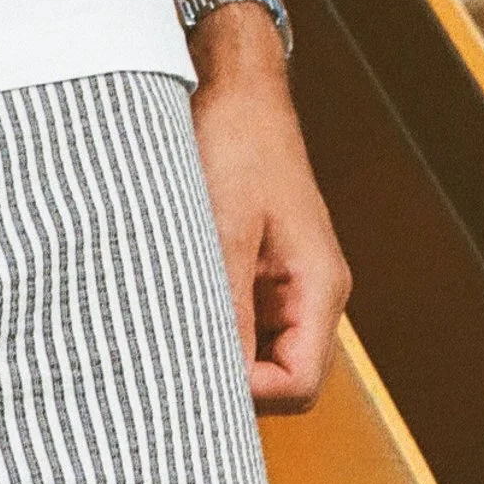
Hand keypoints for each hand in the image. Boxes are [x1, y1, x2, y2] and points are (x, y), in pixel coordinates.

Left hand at [188, 8, 349, 411]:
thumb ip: (224, 306)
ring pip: (258, 354)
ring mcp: (288, 284)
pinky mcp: (262, 271)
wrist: (235, 86)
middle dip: (227, 381)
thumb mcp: (223, 227)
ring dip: (215, 349)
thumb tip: (208, 381)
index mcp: (319, 286)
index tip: (189, 374)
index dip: (248, 396)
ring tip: (165, 329)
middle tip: (166, 365)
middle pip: (280, 380)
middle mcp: (313, 293)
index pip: (299, 386)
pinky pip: (241, 322)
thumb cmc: (237, 144)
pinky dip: (208, 321)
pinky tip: (170, 303)